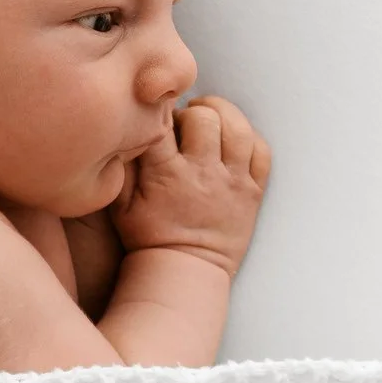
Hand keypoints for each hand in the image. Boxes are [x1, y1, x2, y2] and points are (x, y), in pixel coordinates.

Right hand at [107, 95, 271, 276]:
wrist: (185, 271)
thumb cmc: (149, 237)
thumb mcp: (119, 205)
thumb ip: (121, 167)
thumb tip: (127, 133)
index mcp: (167, 174)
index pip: (164, 123)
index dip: (159, 111)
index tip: (157, 115)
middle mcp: (203, 174)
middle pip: (205, 118)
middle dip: (193, 111)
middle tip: (185, 119)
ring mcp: (232, 183)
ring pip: (239, 130)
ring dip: (225, 114)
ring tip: (212, 117)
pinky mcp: (252, 193)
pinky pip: (262, 153)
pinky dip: (251, 137)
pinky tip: (233, 138)